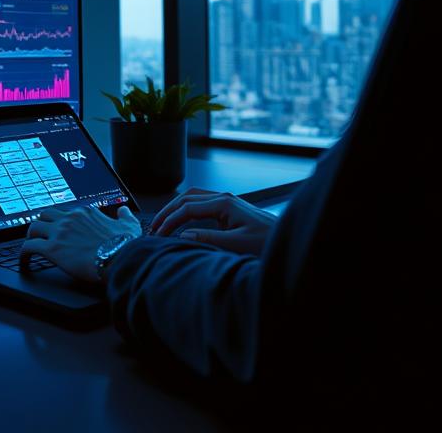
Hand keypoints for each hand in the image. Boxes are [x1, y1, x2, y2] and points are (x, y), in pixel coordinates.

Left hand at [21, 205, 141, 281]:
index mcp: (85, 212)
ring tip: (30, 245)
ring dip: (30, 236)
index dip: (60, 221)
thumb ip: (125, 216)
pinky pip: (28, 247)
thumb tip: (124, 211)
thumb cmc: (125, 245)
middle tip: (40, 234)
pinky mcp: (52, 249)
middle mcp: (69, 218)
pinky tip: (24, 260)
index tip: (59, 229)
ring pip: (33, 227)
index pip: (65, 212)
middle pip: (45, 215)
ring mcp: (59, 232)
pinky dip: (23, 253)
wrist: (120, 259)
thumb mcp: (129, 225)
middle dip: (41, 224)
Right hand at [150, 187, 275, 255]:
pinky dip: (187, 210)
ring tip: (163, 223)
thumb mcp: (237, 244)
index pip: (187, 208)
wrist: (287, 241)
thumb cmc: (268, 243)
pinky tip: (183, 221)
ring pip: (193, 198)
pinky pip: (202, 204)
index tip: (159, 234)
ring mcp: (228, 202)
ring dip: (176, 209)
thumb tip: (183, 235)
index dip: (170, 221)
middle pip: (187, 198)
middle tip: (154, 227)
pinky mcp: (231, 209)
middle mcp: (224, 198)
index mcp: (224, 203)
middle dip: (168, 212)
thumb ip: (208, 238)